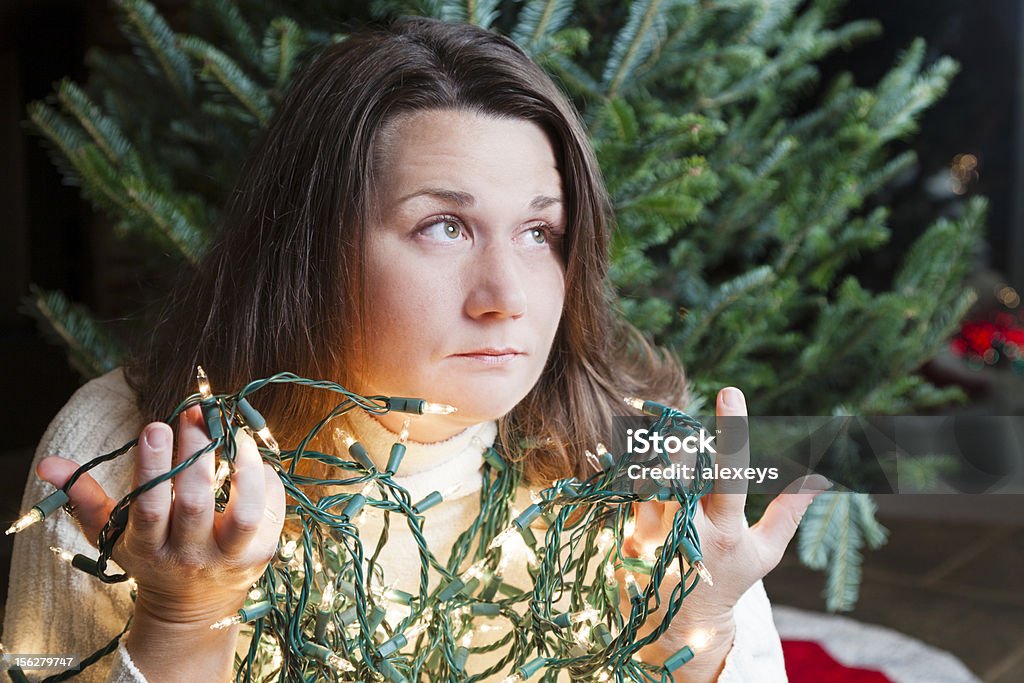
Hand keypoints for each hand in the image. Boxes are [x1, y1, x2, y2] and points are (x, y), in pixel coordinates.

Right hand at [36, 404, 285, 626]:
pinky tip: (255, 459)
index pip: (148, 507)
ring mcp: (229, 558)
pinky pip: (272, 514)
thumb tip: (50, 464)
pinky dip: (267, 482)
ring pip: (245, 513)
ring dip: (243, 469)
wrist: (192, 609)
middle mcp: (190, 555)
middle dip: (194, 454)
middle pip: (194, 503)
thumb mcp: (114, 535)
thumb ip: (85, 498)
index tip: (155, 426)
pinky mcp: (262, 554)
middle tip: (195, 413)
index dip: (152, 467)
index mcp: (150, 548)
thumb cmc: (151, 558)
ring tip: (236, 433)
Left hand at [621, 387, 830, 679]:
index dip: (732, 431)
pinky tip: (644, 485)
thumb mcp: (765, 551)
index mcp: (726, 529)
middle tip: (681, 448)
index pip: (731, 472)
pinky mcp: (623, 532)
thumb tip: (820, 474)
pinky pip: (627, 487)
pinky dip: (637, 476)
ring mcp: (650, 532)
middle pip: (680, 464)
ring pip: (649, 472)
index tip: (730, 392)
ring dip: (659, 460)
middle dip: (683, 447)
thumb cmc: (730, 578)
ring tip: (665, 471)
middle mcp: (686, 529)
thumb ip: (789, 511)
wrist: (679, 623)